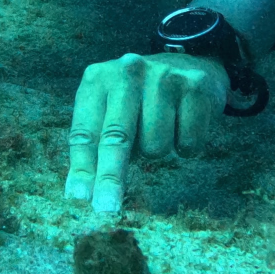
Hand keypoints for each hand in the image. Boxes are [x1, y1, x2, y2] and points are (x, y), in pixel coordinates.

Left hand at [65, 52, 228, 213]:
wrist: (190, 65)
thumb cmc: (139, 99)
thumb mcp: (109, 110)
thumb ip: (96, 145)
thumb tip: (85, 193)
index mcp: (98, 79)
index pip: (85, 132)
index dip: (82, 168)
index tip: (80, 198)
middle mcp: (128, 72)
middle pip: (116, 138)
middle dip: (111, 177)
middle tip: (107, 208)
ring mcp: (163, 77)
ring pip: (155, 146)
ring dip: (158, 150)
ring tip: (161, 129)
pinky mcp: (195, 87)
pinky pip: (188, 143)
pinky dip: (186, 146)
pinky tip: (183, 125)